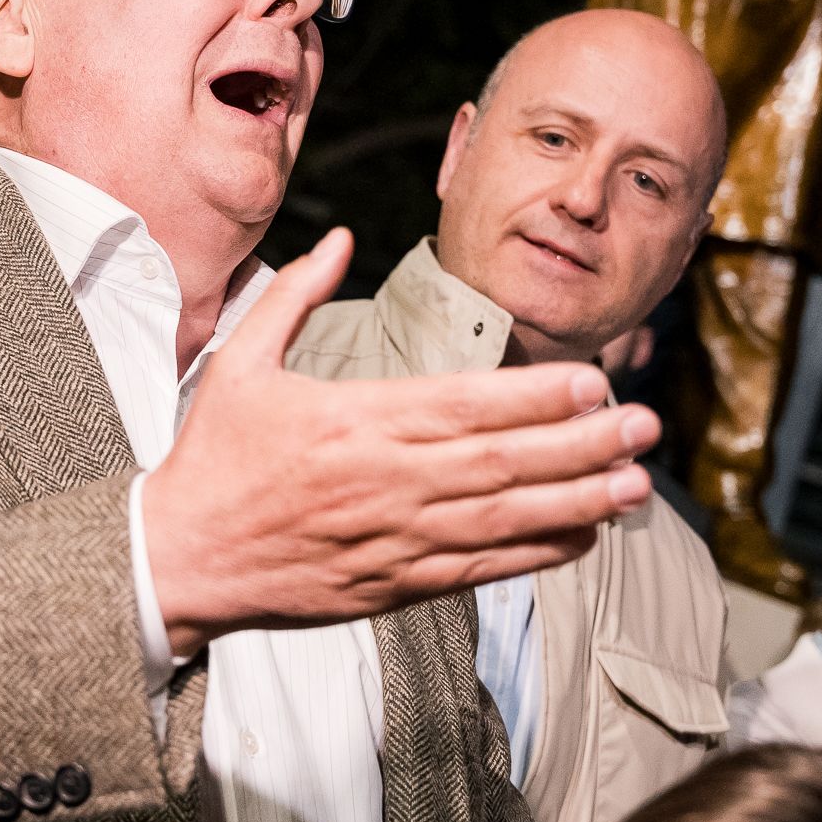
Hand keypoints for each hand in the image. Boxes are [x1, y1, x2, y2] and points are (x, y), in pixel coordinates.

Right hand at [142, 228, 660, 653]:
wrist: (178, 558)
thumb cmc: (212, 457)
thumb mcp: (241, 361)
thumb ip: (296, 294)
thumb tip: (342, 237)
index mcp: (356, 420)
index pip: (464, 406)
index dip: (535, 397)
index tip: (591, 382)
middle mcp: (385, 481)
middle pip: (502, 463)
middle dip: (581, 446)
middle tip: (644, 427)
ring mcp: (393, 538)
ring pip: (503, 521)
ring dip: (576, 503)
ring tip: (634, 485)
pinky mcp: (392, 584)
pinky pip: (478, 570)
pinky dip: (533, 555)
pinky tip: (581, 537)